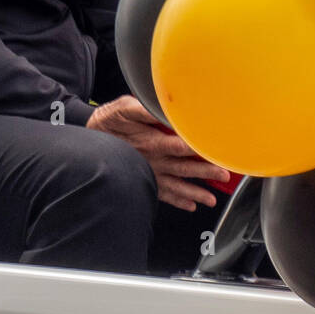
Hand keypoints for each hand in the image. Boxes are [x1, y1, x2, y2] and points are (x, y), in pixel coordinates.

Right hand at [86, 95, 230, 211]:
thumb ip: (147, 110)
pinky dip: (177, 201)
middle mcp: (152, 160)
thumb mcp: (126, 107)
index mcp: (151, 142)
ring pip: (176, 185)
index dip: (199, 148)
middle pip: (183, 168)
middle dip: (205, 172)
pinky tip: (190, 206)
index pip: (181, 145)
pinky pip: (163, 194)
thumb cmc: (110, 119)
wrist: (90, 136)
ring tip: (211, 199)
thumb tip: (166, 110)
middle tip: (224, 174)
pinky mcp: (144, 180)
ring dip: (195, 192)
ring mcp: (149, 173)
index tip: (216, 149)